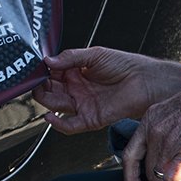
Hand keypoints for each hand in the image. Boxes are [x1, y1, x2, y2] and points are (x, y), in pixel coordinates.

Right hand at [32, 47, 180, 133]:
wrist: (146, 82)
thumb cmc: (126, 65)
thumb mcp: (95, 55)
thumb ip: (71, 57)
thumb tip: (48, 60)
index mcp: (76, 72)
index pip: (52, 74)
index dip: (43, 72)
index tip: (34, 68)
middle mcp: (77, 89)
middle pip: (51, 91)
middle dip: (41, 87)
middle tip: (35, 81)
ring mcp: (83, 104)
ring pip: (57, 106)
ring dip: (46, 101)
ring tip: (40, 93)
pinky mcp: (91, 119)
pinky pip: (70, 125)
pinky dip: (58, 124)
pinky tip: (50, 117)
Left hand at [119, 82, 180, 180]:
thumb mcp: (175, 114)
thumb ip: (166, 133)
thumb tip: (169, 156)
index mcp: (149, 121)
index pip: (129, 156)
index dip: (130, 179)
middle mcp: (153, 131)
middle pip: (148, 172)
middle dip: (163, 180)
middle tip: (180, 174)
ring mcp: (167, 140)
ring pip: (160, 179)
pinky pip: (172, 178)